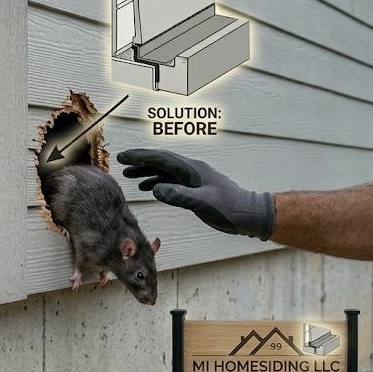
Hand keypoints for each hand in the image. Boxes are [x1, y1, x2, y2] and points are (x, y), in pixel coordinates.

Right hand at [116, 148, 275, 240]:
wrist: (250, 214)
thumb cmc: (230, 209)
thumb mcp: (204, 203)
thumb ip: (179, 195)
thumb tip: (155, 189)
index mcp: (192, 170)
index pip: (162, 159)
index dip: (141, 157)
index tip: (124, 157)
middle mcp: (191, 170)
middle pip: (161, 161)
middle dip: (141, 161)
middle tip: (122, 162)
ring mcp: (193, 178)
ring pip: (165, 171)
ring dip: (147, 172)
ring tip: (130, 176)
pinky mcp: (195, 188)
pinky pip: (172, 181)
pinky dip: (158, 182)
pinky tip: (149, 188)